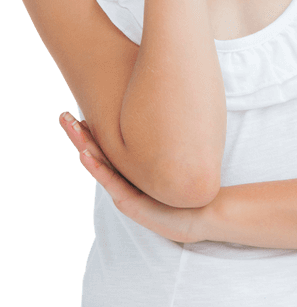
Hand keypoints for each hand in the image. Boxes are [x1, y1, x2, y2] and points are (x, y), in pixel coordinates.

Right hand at [59, 111, 210, 243]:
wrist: (203, 214)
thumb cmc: (190, 186)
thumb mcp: (175, 160)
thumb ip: (168, 143)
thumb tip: (173, 111)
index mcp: (129, 172)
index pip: (104, 149)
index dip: (91, 132)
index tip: (81, 113)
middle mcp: (122, 182)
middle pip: (95, 155)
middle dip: (79, 136)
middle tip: (64, 115)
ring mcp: (123, 193)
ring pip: (98, 166)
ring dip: (83, 147)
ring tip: (72, 128)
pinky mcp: (129, 203)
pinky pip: (111, 182)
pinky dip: (97, 168)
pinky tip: (86, 154)